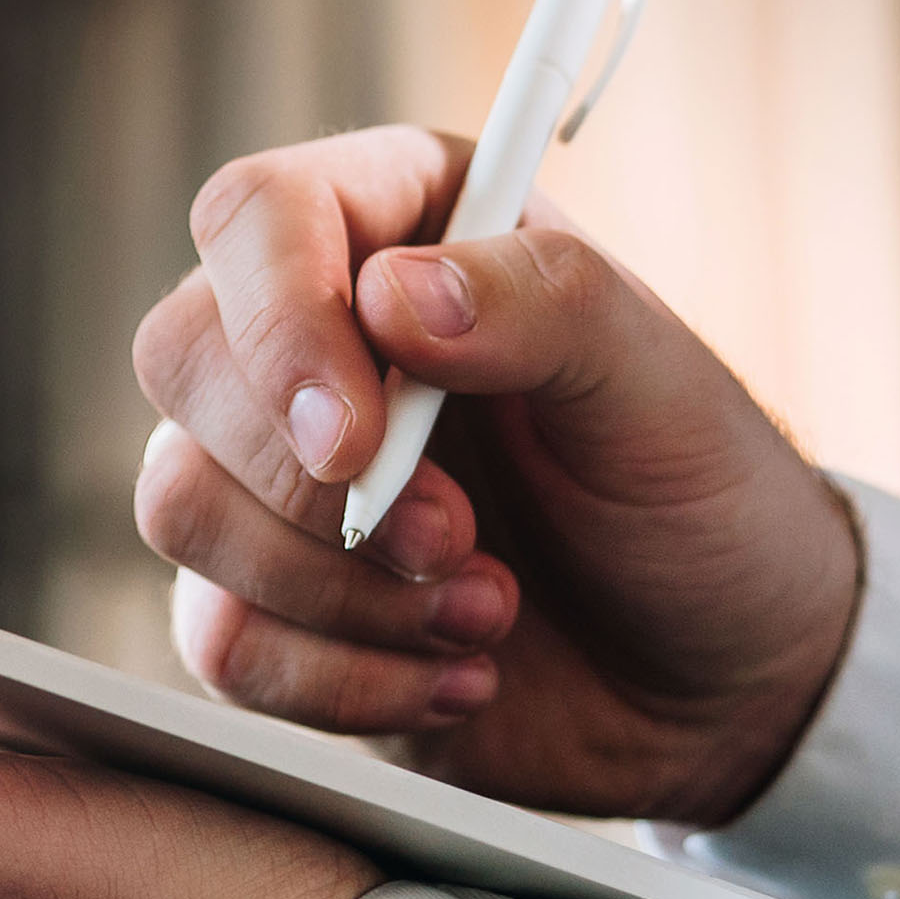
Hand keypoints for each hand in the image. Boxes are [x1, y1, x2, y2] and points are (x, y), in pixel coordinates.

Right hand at [133, 126, 862, 826]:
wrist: (721, 677)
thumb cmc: (698, 497)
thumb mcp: (658, 384)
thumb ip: (542, 304)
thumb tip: (391, 300)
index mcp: (403, 231)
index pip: (256, 216)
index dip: (277, 321)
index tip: (355, 440)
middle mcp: (315, 338)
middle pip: (180, 358)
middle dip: (309, 482)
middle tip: (461, 540)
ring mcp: (275, 476)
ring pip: (179, 507)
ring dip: (339, 591)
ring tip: (490, 610)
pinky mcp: (269, 605)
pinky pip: (219, 642)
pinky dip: (343, 682)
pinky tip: (461, 676)